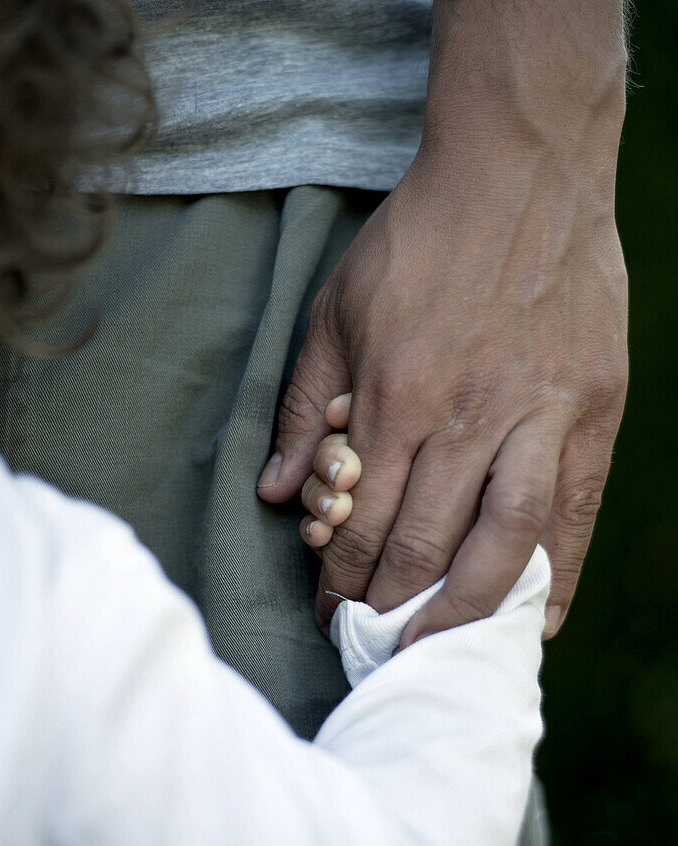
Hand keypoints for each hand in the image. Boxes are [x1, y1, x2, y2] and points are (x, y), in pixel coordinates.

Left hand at [257, 0, 628, 640]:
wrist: (521, 167)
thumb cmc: (417, 241)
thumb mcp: (335, 309)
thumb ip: (302, 405)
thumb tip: (277, 492)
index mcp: (398, 393)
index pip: (362, 519)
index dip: (340, 580)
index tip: (329, 614)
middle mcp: (470, 413)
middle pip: (424, 543)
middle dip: (392, 607)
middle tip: (376, 647)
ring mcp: (540, 412)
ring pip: (504, 539)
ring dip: (468, 609)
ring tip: (442, 652)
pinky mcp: (593, 406)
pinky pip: (576, 509)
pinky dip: (557, 573)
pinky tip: (533, 621)